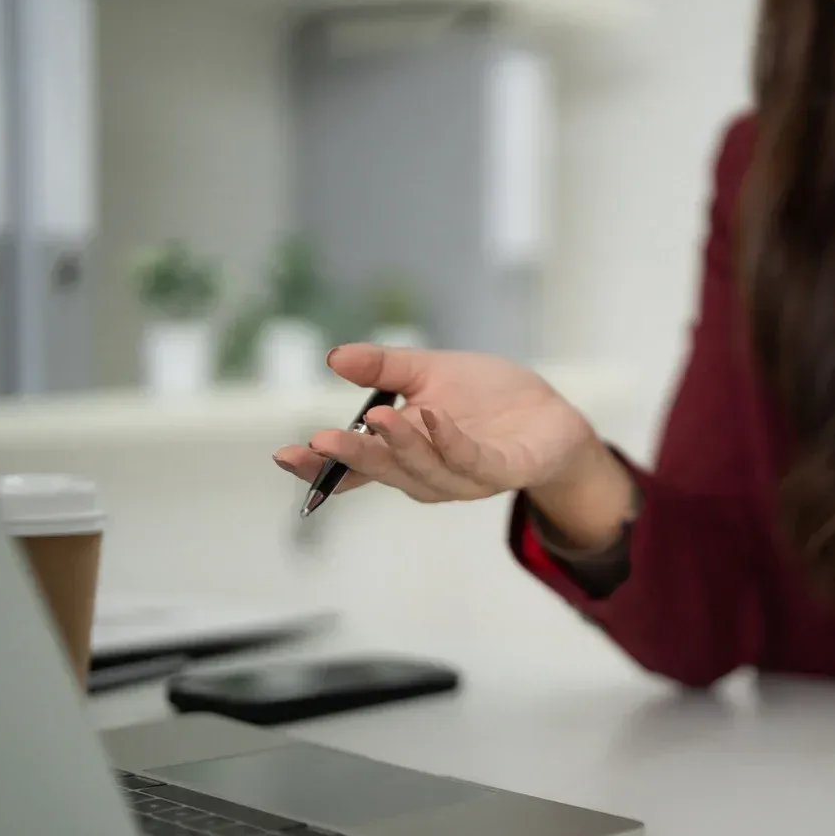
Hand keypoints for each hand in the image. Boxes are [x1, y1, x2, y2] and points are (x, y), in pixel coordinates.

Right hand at [274, 344, 603, 505]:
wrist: (548, 414)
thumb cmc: (486, 398)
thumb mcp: (429, 372)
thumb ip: (383, 367)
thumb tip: (333, 357)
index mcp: (403, 455)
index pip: (355, 468)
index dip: (320, 467)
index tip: (286, 454)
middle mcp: (428, 475)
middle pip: (384, 472)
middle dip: (353, 457)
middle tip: (324, 439)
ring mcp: (465, 478)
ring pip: (425, 471)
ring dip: (401, 447)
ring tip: (379, 416)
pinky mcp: (503, 471)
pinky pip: (471, 462)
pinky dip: (449, 443)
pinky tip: (433, 419)